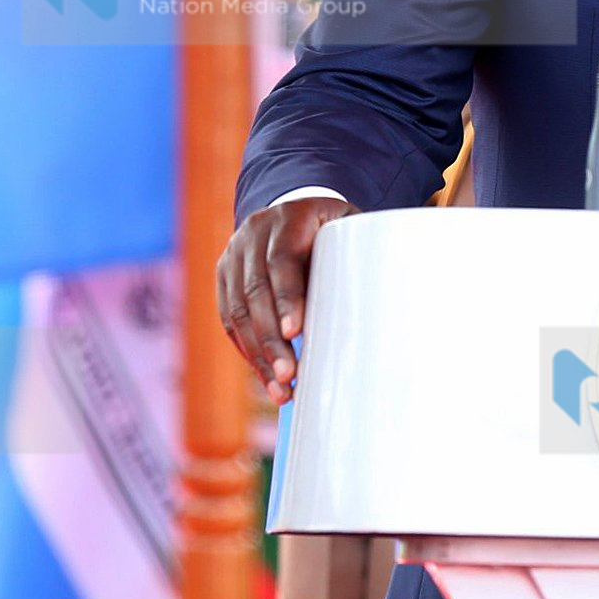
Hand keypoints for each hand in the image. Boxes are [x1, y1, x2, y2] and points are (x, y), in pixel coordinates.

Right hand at [216, 196, 358, 402]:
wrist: (296, 210)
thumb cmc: (336, 230)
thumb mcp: (350, 230)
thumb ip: (358, 257)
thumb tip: (375, 307)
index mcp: (290, 217)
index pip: (282, 260)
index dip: (287, 297)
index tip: (295, 332)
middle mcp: (254, 232)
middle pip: (255, 290)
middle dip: (271, 338)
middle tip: (289, 374)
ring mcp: (234, 253)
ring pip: (237, 310)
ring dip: (258, 354)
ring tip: (280, 388)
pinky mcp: (224, 275)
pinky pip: (229, 319)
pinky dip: (247, 350)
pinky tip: (265, 375)